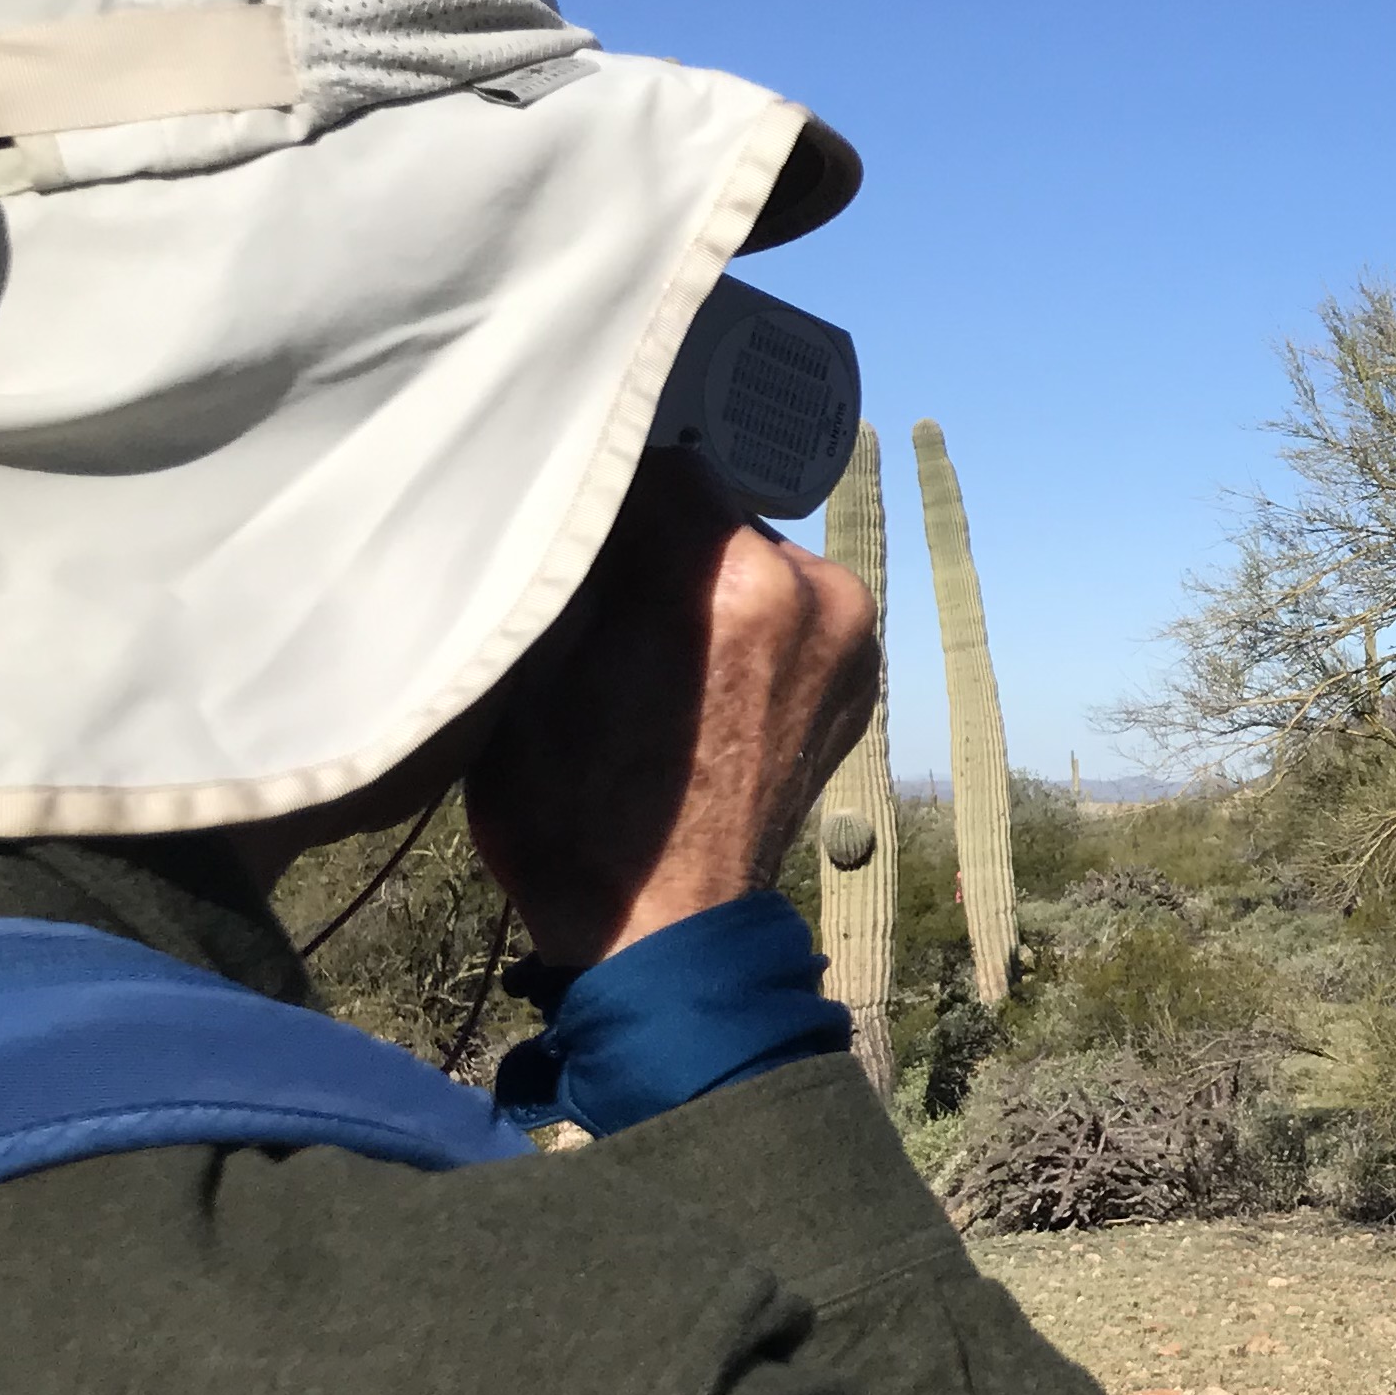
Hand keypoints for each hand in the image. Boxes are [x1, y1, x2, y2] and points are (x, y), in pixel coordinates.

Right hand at [466, 452, 879, 972]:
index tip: (569, 525)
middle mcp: (814, 593)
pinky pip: (791, 613)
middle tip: (604, 592)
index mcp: (733, 580)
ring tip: (649, 647)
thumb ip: (576, 558)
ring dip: (708, 583)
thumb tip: (586, 489)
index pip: (666, 468)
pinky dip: (747, 624)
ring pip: (758, 561)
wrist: (662, 927)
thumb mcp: (535, 663)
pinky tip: (696, 677)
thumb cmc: (574, 810)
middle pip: (718, 515)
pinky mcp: (861, 679)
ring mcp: (851, 639)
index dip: (606, 491)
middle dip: (660, 540)